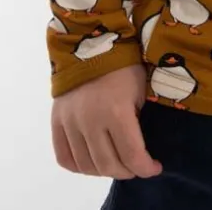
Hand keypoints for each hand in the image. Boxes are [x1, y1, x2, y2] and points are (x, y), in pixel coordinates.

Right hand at [51, 63, 162, 179]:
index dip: (146, 168)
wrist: (91, 41)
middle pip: (109, 165)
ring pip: (86, 166)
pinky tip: (92, 161)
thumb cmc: (123, 64)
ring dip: (104, 171)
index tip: (154, 167)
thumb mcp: (140, 89)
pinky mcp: (57, 120)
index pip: (132, 156)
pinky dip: (79, 166)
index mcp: (116, 111)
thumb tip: (142, 147)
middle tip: (136, 165)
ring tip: (116, 163)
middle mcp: (90, 121)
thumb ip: (139, 121)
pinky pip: (64, 156)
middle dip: (128, 171)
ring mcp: (71, 122)